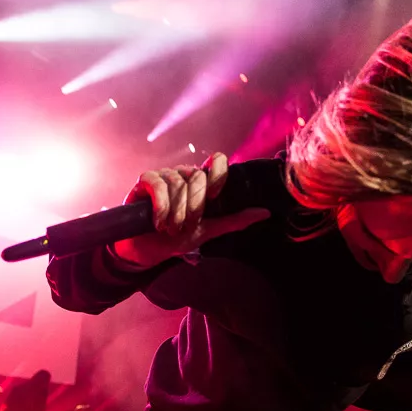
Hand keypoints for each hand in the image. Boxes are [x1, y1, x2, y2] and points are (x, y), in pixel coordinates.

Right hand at [109, 152, 270, 269]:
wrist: (147, 250)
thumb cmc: (177, 237)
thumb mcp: (209, 230)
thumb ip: (234, 220)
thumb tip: (265, 213)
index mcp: (202, 182)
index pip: (217, 160)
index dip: (218, 174)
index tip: (215, 197)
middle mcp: (185, 174)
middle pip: (197, 175)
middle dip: (194, 206)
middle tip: (186, 225)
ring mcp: (165, 175)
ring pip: (177, 183)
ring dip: (176, 211)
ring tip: (171, 228)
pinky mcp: (146, 180)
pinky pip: (158, 183)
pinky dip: (161, 206)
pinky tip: (159, 223)